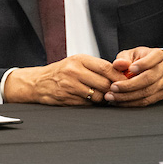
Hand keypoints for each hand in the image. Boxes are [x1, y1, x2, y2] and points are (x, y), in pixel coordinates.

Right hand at [4, 54, 123, 105]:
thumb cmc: (60, 72)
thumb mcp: (77, 62)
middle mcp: (73, 71)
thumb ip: (96, 67)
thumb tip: (119, 75)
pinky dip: (90, 102)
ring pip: (97, 95)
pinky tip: (86, 98)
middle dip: (111, 89)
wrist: (38, 82)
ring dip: (102, 97)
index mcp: (79, 60)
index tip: (124, 81)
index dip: (118, 76)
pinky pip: (87, 103)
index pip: (106, 68)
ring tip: (98, 94)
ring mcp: (69, 86)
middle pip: (104, 83)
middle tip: (113, 90)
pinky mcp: (66, 98)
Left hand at [106, 47, 162, 106]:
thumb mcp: (129, 55)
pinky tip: (119, 101)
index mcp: (157, 55)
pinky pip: (146, 101)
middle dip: (129, 85)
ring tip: (112, 96)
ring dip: (127, 96)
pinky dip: (131, 103)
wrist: (148, 69)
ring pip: (146, 92)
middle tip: (113, 87)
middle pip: (149, 78)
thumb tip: (118, 64)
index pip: (155, 57)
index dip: (143, 64)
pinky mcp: (160, 94)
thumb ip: (123, 59)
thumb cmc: (137, 60)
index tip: (130, 68)